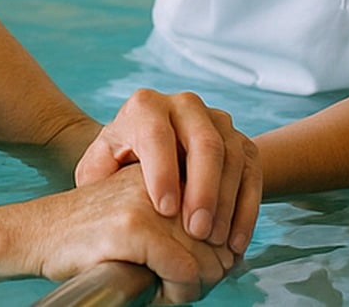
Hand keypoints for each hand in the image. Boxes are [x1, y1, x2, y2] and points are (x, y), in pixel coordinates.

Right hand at [12, 165, 234, 303]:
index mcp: (165, 172)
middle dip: (210, 275)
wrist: (36, 234)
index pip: (222, 216)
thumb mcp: (140, 218)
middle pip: (221, 240)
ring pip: (209, 259)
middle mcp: (160, 181)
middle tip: (182, 290)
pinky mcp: (133, 228)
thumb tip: (232, 257)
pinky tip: (155, 294)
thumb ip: (181, 224)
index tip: (194, 274)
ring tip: (168, 292)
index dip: (217, 255)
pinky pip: (184, 272)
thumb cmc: (89, 236)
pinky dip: (178, 294)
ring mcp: (146, 202)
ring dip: (195, 288)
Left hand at [74, 89, 260, 253]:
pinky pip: (252, 174)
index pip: (157, 134)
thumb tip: (104, 198)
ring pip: (232, 158)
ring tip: (215, 242)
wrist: (158, 150)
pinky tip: (235, 242)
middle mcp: (185, 105)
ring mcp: (218, 121)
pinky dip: (246, 210)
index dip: (163, 171)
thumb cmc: (123, 161)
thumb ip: (96, 177)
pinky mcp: (242, 142)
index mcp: (146, 106)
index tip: (164, 210)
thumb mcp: (100, 164)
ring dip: (227, 203)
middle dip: (203, 190)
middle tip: (196, 232)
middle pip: (204, 142)